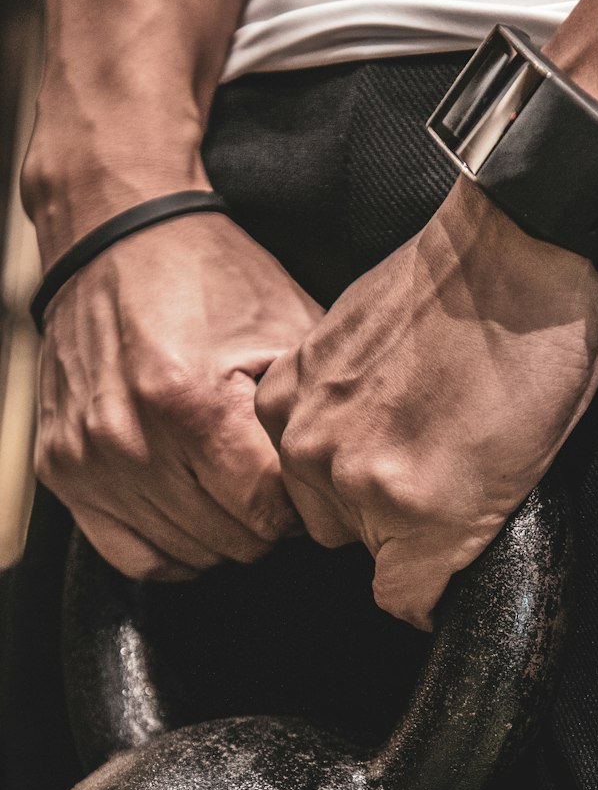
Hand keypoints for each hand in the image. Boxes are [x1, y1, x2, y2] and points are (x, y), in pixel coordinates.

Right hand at [35, 214, 323, 579]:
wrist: (114, 233)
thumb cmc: (212, 278)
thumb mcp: (286, 329)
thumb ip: (318, 410)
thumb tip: (345, 480)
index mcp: (193, 404)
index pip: (270, 512)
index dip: (300, 501)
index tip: (303, 476)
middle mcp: (131, 439)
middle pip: (234, 539)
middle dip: (265, 517)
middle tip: (267, 475)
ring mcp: (90, 459)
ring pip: (189, 554)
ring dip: (222, 530)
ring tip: (231, 481)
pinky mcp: (61, 468)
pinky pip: (134, 556)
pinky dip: (173, 546)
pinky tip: (195, 511)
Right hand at [255, 180, 597, 628]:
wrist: (520, 252)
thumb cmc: (542, 358)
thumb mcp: (526, 478)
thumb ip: (459, 537)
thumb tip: (426, 566)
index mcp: (420, 513)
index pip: (399, 597)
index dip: (423, 589)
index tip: (433, 572)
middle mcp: (351, 477)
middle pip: (350, 543)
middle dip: (386, 524)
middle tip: (428, 473)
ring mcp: (313, 422)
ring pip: (311, 492)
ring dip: (344, 474)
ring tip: (399, 427)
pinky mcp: (293, 374)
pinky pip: (287, 434)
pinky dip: (320, 425)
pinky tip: (366, 396)